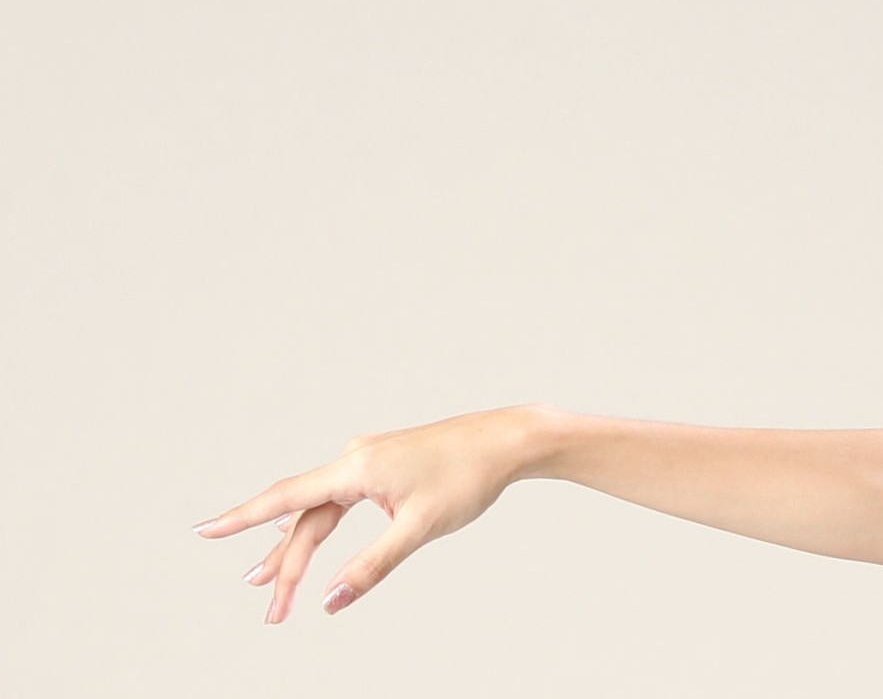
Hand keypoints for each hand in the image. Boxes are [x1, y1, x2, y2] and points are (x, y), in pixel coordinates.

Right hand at [192, 404, 543, 622]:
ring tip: (265, 582)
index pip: (285, 498)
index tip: (202, 531)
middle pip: (304, 518)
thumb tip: (331, 601)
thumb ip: (374, 566)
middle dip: (284, 565)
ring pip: (320, 510)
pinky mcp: (382, 464)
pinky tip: (303, 537)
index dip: (241, 518)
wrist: (509, 440)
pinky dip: (319, 526)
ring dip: (296, 547)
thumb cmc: (469, 477)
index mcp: (357, 468)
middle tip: (271, 613)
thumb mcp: (421, 528)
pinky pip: (337, 500)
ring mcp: (367, 459)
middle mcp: (354, 458)